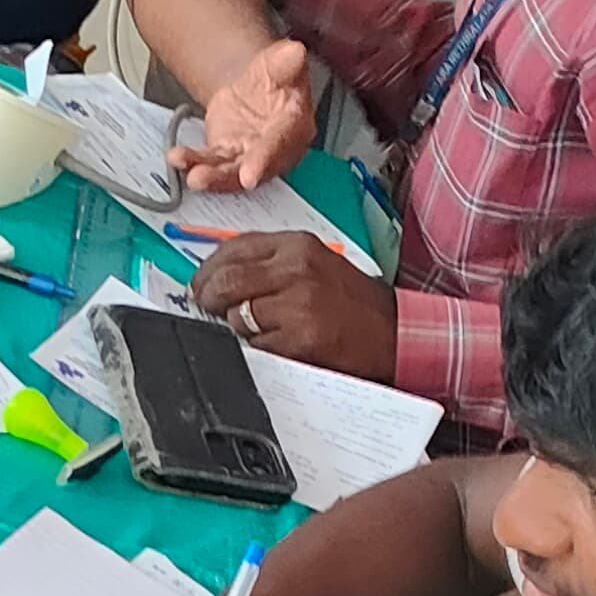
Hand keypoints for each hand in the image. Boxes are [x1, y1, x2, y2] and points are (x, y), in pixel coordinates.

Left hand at [172, 34, 312, 193]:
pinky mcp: (228, 157)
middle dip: (229, 177)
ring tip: (190, 174)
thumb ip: (287, 59)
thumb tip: (294, 52)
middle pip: (253, 168)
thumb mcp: (281, 61)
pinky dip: (194, 162)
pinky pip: (211, 163)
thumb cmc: (276, 77)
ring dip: (209, 177)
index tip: (249, 175)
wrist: (257, 86)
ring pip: (230, 173)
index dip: (265, 160)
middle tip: (203, 178)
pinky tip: (178, 159)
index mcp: (294, 125)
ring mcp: (250, 156)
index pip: (280, 145)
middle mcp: (275, 149)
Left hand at [194, 230, 397, 378]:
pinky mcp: (300, 338)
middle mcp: (296, 269)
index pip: (233, 249)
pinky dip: (258, 349)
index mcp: (297, 246)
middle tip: (209, 310)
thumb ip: (271, 263)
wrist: (394, 332)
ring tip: (257, 330)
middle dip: (209, 299)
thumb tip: (221, 275)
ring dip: (236, 328)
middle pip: (226, 281)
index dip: (208, 269)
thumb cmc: (352, 301)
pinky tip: (277, 345)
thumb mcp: (315, 263)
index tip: (201, 284)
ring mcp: (298, 304)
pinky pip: (257, 346)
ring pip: (237, 316)